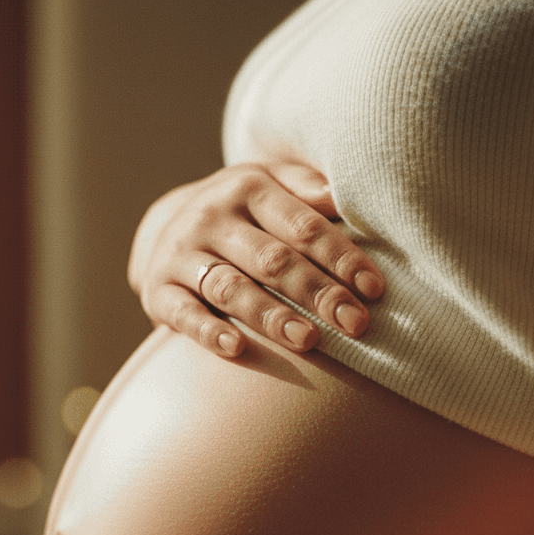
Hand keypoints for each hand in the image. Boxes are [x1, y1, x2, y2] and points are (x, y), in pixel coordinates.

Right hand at [127, 162, 384, 358]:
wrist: (166, 229)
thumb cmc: (241, 214)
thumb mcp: (271, 186)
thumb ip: (308, 189)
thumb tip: (347, 196)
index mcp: (248, 188)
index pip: (302, 226)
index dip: (341, 258)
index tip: (374, 290)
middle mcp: (211, 217)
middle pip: (272, 260)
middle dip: (317, 293)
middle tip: (355, 324)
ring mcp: (181, 254)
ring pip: (231, 287)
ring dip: (272, 316)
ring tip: (308, 340)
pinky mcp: (159, 290)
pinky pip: (184, 313)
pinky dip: (208, 331)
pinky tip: (236, 347)